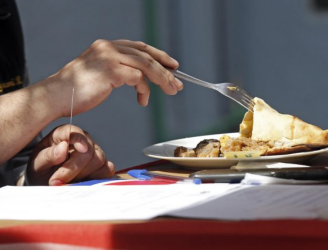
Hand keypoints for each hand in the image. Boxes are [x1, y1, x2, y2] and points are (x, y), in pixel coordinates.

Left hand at [26, 125, 114, 185]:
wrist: (46, 182)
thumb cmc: (41, 169)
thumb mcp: (37, 163)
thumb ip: (48, 155)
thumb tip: (63, 147)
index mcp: (65, 133)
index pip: (75, 132)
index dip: (79, 140)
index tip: (80, 149)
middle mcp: (83, 140)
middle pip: (89, 151)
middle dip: (73, 169)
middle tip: (57, 181)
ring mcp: (95, 152)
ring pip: (99, 160)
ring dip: (83, 175)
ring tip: (68, 183)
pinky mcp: (102, 165)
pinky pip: (107, 170)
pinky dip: (97, 178)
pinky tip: (83, 183)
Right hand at [44, 39, 182, 117]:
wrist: (56, 96)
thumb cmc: (77, 90)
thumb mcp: (100, 74)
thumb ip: (118, 70)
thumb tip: (140, 77)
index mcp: (107, 46)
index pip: (140, 47)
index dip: (159, 55)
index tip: (172, 65)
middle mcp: (109, 47)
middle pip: (146, 55)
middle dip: (165, 70)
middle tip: (177, 83)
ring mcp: (110, 57)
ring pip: (146, 65)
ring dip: (162, 79)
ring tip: (171, 91)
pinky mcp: (111, 70)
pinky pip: (138, 79)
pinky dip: (144, 90)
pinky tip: (142, 101)